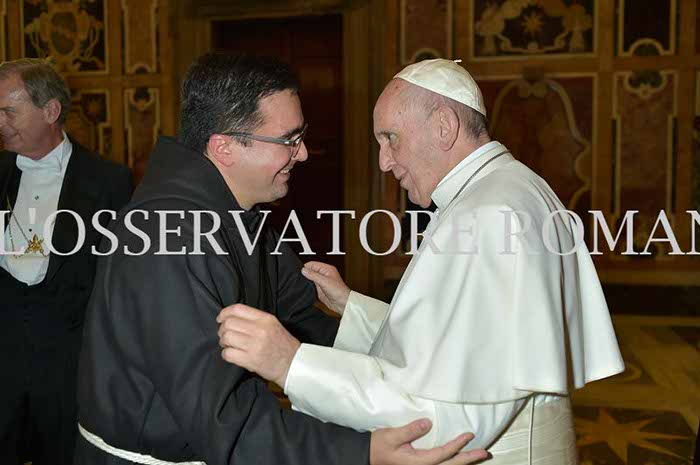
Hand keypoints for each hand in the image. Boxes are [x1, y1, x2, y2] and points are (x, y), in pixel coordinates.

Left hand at [217, 304, 299, 386]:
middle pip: (229, 323)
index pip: (238, 309)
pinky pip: (228, 354)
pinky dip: (226, 354)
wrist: (293, 364)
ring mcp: (255, 345)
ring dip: (223, 342)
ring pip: (227, 337)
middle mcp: (260, 330)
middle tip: (225, 334)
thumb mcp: (273, 324)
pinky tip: (231, 354)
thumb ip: (255, 319)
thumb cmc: (282, 344)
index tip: (221, 318)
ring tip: (228, 345)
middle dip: (222, 329)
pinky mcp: (250, 360)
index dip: (225, 313)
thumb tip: (232, 317)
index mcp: (265, 319)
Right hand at [301, 261, 350, 314]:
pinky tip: (304, 290)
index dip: (305, 267)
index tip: (299, 272)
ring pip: (309, 279)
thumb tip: (303, 270)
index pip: (312, 264)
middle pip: (310, 271)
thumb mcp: (325, 281)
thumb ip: (313, 275)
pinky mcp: (319, 290)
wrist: (342, 304)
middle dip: (305, 274)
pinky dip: (307, 288)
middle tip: (299, 279)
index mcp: (326, 269)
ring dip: (306, 281)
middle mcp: (323, 275)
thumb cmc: (339, 291)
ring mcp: (321, 282)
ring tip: (302, 285)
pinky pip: (310, 287)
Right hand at [370, 419, 487, 464]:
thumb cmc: (379, 446)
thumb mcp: (392, 436)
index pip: (444, 453)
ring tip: (478, 456)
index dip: (458, 445)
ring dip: (464, 462)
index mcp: (418, 462)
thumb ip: (410, 430)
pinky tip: (459, 459)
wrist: (368, 456)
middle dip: (469, 459)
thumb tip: (427, 423)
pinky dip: (453, 463)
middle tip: (484, 452)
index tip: (469, 435)